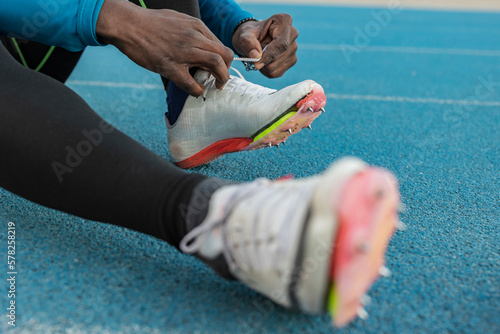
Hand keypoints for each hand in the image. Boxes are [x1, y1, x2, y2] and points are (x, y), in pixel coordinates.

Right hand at [96, 0, 233, 95]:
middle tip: (221, 79)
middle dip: (227, 70)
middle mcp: (194, 38)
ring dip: (221, 79)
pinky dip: (198, 90)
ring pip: (216, 65)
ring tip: (216, 86)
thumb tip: (201, 43)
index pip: (221, 45)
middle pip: (225, 55)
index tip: (219, 68)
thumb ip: (192, 31)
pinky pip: (192, 84)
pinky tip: (196, 91)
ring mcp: (184, 52)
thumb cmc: (150, 22)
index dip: (224, 60)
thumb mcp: (178, 19)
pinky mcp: (170, 67)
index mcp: (197, 26)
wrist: (128, 25)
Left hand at [232, 14, 298, 77]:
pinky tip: (263, 62)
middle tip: (254, 52)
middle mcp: (293, 34)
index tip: (256, 64)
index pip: (281, 44)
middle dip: (263, 59)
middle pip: (279, 56)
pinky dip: (267, 71)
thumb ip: (248, 43)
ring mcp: (294, 48)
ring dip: (263, 65)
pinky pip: (277, 73)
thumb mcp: (244, 35)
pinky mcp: (292, 60)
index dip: (268, 55)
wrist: (253, 39)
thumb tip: (255, 56)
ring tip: (259, 55)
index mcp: (284, 21)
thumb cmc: (250, 34)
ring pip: (276, 67)